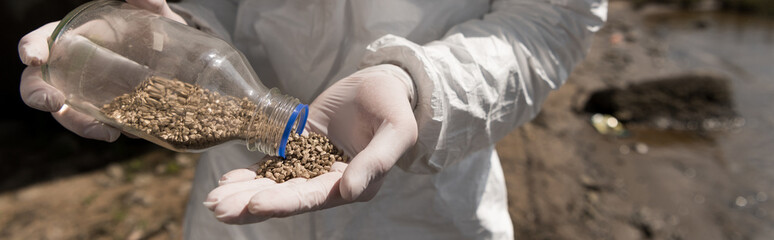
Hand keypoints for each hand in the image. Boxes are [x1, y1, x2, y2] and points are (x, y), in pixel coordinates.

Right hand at [17, 0, 183, 141]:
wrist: (178, 59)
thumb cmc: (155, 31)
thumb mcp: (155, 16)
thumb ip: (149, 3)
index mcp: (73, 36)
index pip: (41, 40)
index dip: (31, 48)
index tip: (33, 58)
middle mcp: (70, 66)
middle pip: (37, 82)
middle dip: (37, 94)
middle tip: (52, 102)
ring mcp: (83, 92)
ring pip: (66, 111)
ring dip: (77, 123)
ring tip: (101, 130)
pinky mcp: (102, 112)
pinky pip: (93, 124)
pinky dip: (101, 130)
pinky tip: (117, 133)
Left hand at [204, 64, 417, 223]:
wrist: (382, 86)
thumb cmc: (394, 108)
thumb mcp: (396, 131)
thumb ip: (376, 161)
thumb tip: (349, 192)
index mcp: (353, 184)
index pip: (313, 198)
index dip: (284, 202)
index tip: (256, 204)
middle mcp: (329, 182)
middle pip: (286, 197)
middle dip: (251, 204)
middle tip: (218, 208)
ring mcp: (311, 166)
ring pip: (273, 184)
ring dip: (243, 194)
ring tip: (213, 201)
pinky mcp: (299, 148)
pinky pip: (271, 165)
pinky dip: (249, 174)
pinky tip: (226, 181)